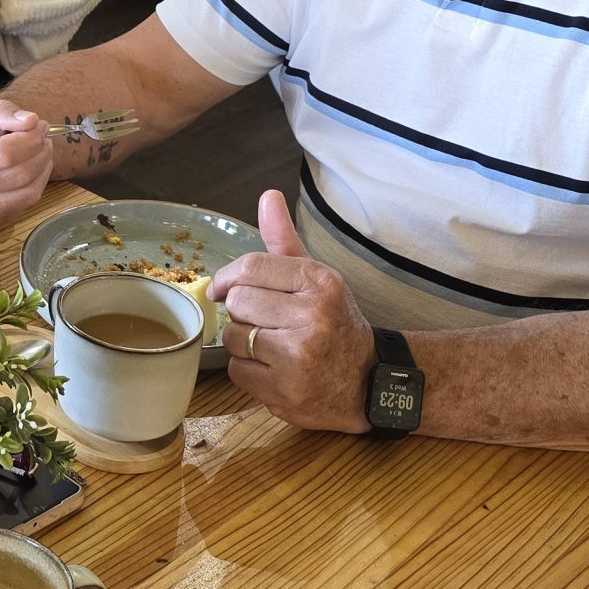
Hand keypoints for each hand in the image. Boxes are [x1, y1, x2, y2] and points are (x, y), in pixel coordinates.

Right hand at [0, 87, 53, 222]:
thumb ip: (0, 109)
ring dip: (43, 167)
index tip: (39, 124)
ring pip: (27, 192)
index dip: (31, 139)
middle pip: (19, 174)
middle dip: (40, 151)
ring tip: (40, 148)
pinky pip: (25, 203)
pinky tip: (32, 166)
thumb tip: (30, 122)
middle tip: (43, 134)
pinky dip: (37, 183)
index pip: (4, 153)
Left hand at [207, 189, 374, 432]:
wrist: (367, 382)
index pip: (250, 268)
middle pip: (237, 303)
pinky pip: (237, 370)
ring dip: (243, 342)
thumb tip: (268, 196)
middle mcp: (311, 318)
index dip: (226, 278)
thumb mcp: (317, 278)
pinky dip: (247, 370)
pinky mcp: (284, 392)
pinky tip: (273, 368)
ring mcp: (298, 358)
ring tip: (272, 345)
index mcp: (320, 282)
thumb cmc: (335, 324)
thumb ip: (285, 240)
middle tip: (265, 320)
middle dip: (242, 312)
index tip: (221, 287)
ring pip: (232, 337)